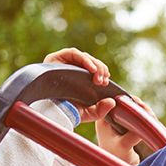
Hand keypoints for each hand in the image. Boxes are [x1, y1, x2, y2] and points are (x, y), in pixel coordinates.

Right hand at [42, 48, 137, 163]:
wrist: (52, 112)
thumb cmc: (68, 112)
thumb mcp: (89, 113)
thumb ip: (102, 109)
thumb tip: (112, 102)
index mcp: (79, 78)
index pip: (93, 69)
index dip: (102, 72)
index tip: (106, 81)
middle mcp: (71, 69)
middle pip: (90, 62)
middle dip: (100, 69)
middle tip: (103, 81)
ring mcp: (63, 62)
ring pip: (84, 57)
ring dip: (95, 65)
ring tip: (98, 77)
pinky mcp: (55, 58)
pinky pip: (73, 53)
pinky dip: (85, 59)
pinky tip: (92, 70)